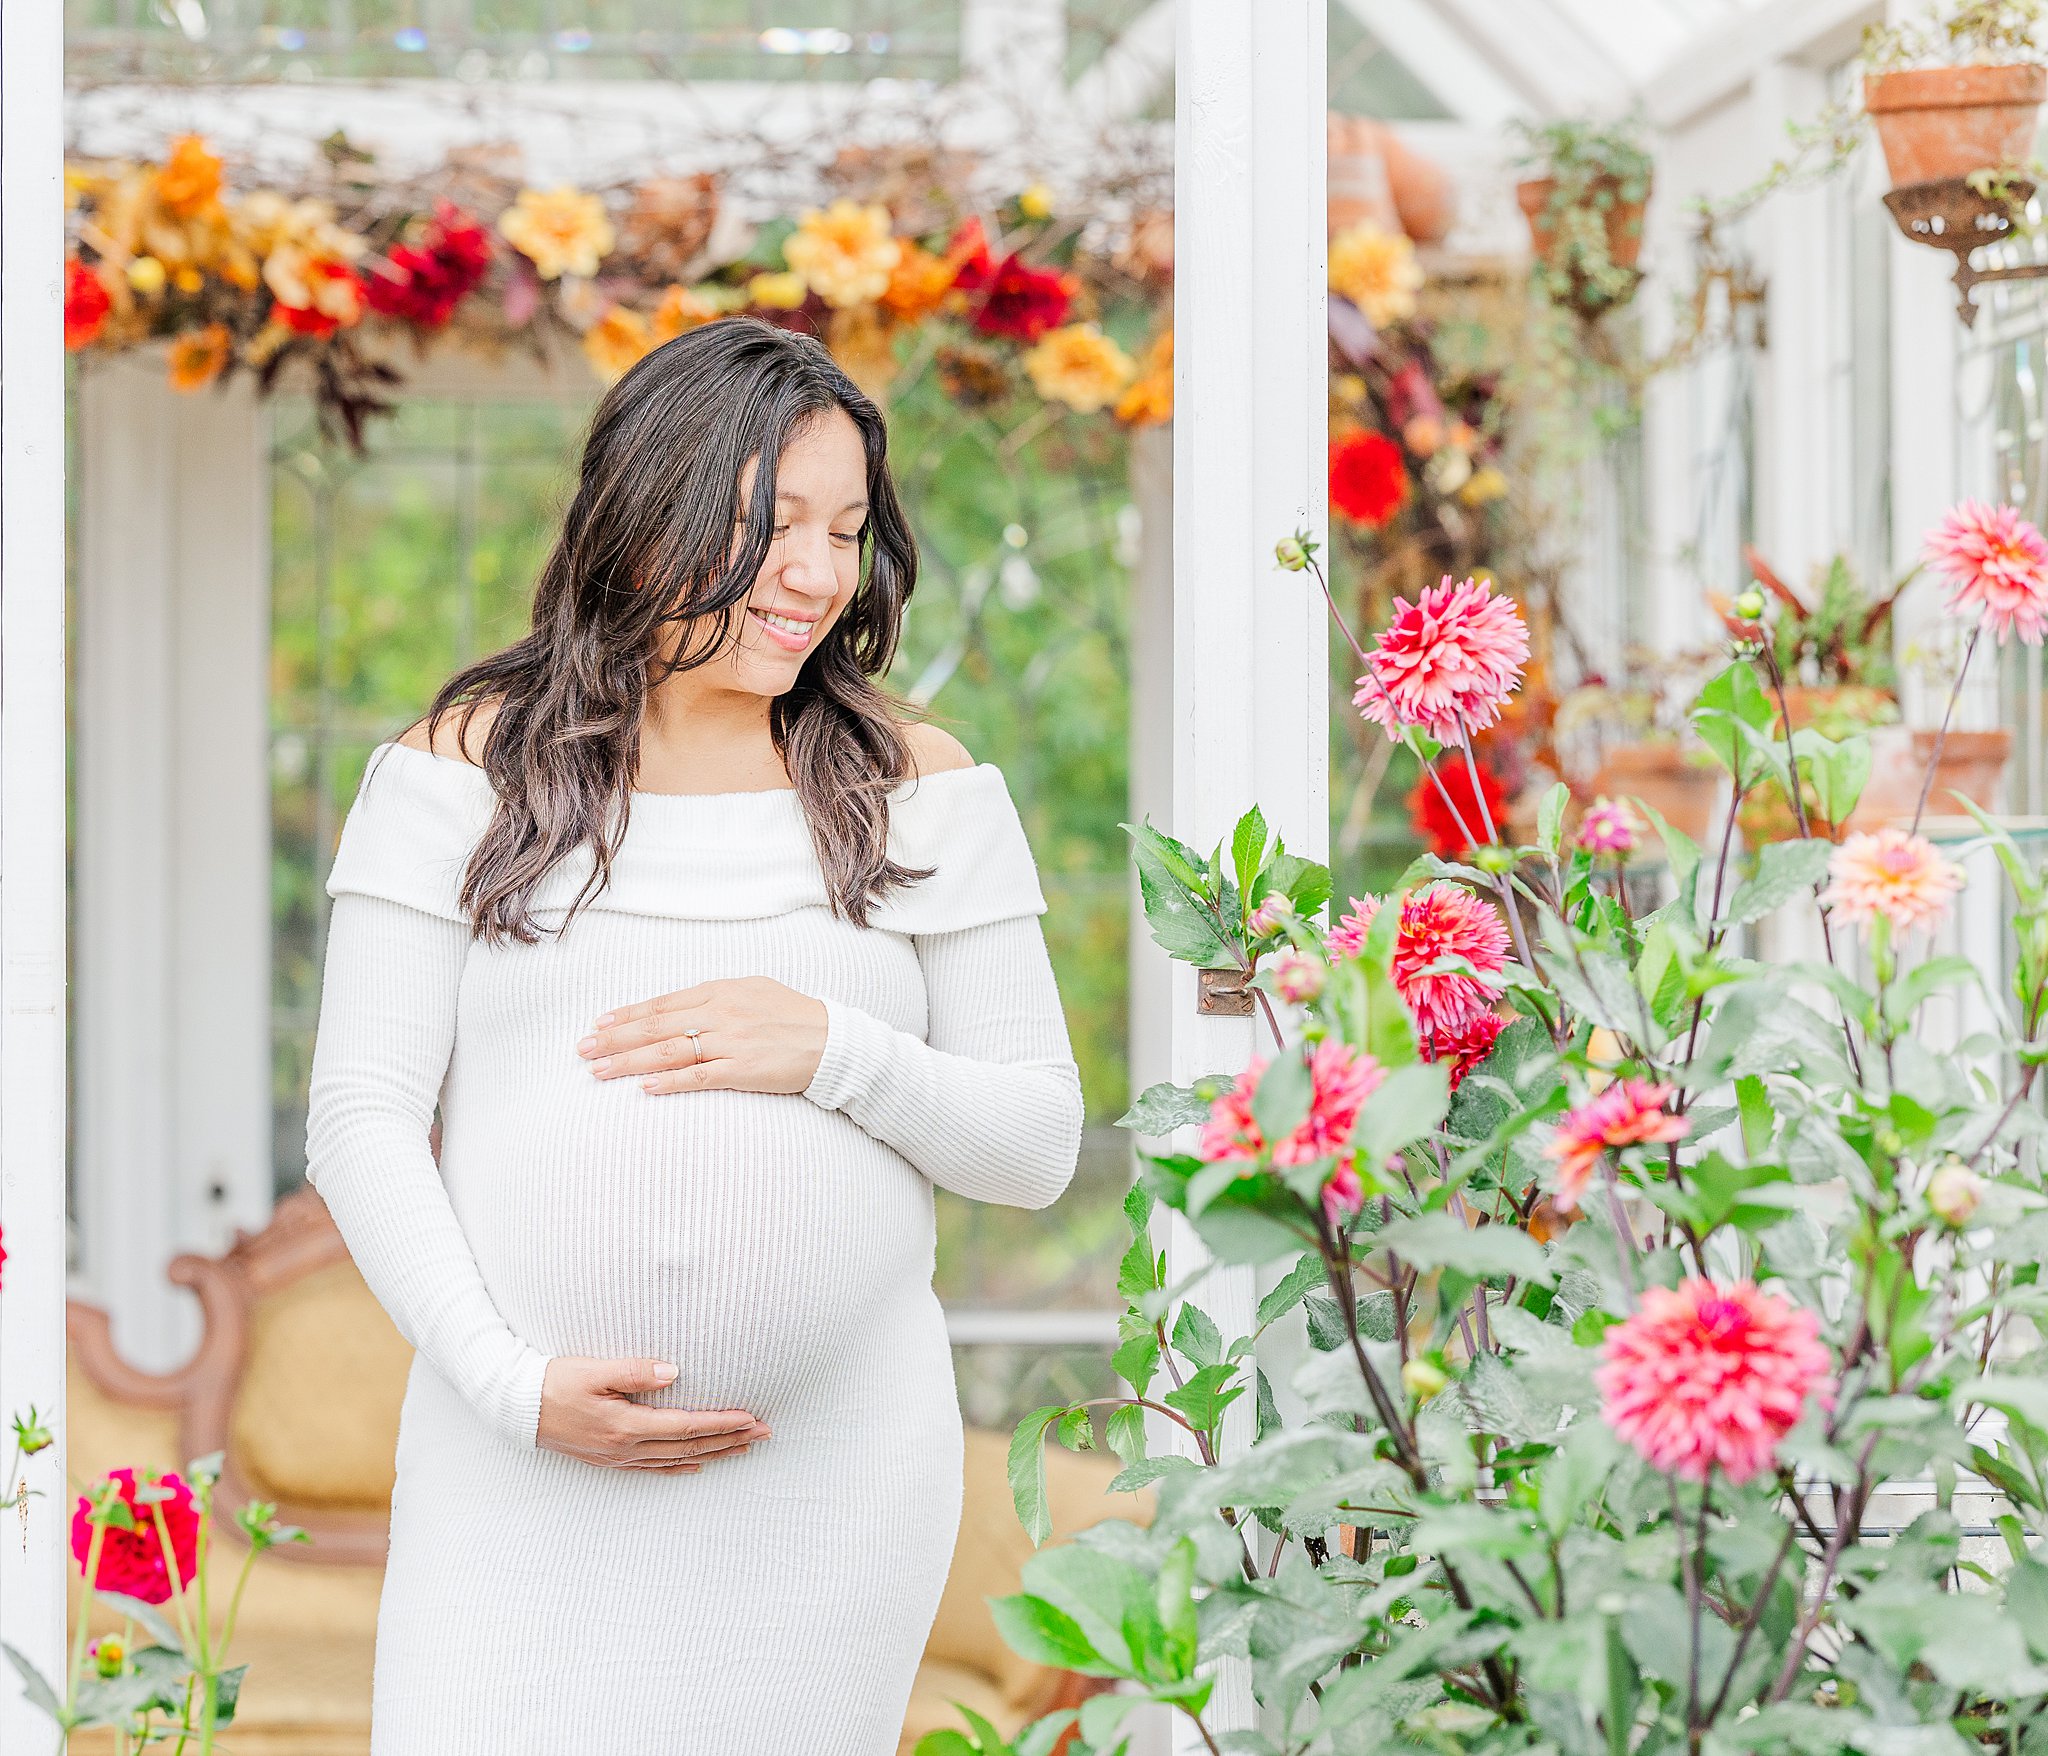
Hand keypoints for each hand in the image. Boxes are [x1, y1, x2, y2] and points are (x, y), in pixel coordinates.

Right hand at [536, 1357, 769, 1471]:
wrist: (516, 1407)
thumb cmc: (554, 1381)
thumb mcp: (593, 1369)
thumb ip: (634, 1371)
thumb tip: (673, 1372)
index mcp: (625, 1426)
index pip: (687, 1427)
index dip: (723, 1423)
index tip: (753, 1418)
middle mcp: (625, 1448)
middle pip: (690, 1448)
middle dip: (730, 1441)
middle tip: (766, 1434)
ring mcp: (617, 1458)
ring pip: (676, 1461)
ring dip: (714, 1454)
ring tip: (744, 1448)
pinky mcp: (608, 1459)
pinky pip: (654, 1469)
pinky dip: (681, 1468)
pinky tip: (697, 1465)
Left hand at [576, 975, 828, 1095]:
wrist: (832, 1040)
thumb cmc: (793, 1015)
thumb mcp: (752, 991)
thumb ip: (715, 998)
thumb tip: (679, 1007)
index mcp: (720, 991)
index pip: (662, 1004)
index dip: (627, 1015)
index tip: (598, 1025)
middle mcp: (721, 1013)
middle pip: (656, 1027)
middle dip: (615, 1039)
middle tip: (583, 1050)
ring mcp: (731, 1041)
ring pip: (669, 1052)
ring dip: (629, 1062)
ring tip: (599, 1071)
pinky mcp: (743, 1069)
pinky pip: (698, 1077)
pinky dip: (669, 1082)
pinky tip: (644, 1087)